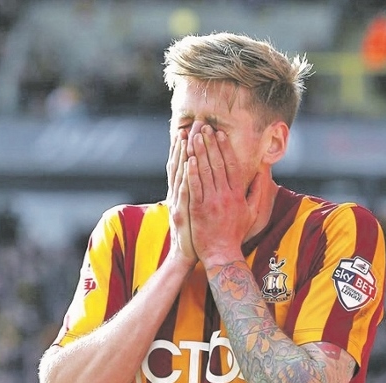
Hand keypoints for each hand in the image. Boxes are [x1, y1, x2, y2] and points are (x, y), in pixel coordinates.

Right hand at [165, 129, 196, 267]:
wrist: (187, 255)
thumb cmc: (197, 233)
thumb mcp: (196, 209)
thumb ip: (200, 192)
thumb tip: (207, 177)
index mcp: (184, 192)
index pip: (186, 165)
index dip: (188, 147)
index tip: (194, 129)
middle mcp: (178, 195)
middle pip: (182, 164)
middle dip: (187, 143)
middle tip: (193, 124)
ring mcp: (178, 203)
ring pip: (181, 174)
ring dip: (184, 154)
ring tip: (188, 136)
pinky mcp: (183, 213)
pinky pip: (184, 192)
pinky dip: (185, 177)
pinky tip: (188, 163)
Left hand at [187, 125, 258, 266]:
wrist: (222, 253)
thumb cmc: (236, 233)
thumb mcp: (254, 212)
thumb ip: (259, 190)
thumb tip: (262, 170)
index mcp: (238, 195)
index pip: (232, 166)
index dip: (226, 148)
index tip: (221, 134)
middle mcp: (225, 196)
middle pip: (217, 164)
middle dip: (210, 144)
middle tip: (204, 127)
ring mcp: (211, 202)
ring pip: (205, 172)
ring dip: (199, 152)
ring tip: (193, 136)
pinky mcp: (197, 209)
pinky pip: (194, 187)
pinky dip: (191, 172)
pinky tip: (188, 159)